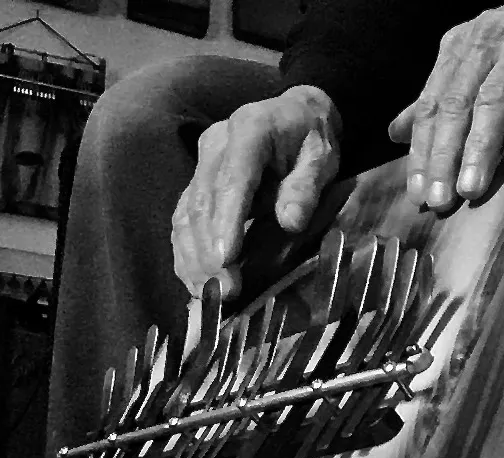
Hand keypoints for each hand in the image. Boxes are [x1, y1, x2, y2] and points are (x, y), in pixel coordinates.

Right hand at [172, 85, 341, 298]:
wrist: (293, 118)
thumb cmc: (310, 140)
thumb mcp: (321, 158)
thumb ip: (306, 186)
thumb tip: (290, 221)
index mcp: (250, 130)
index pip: (233, 179)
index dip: (227, 221)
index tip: (227, 259)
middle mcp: (216, 145)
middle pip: (203, 202)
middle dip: (210, 252)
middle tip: (226, 291)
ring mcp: (200, 165)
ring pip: (186, 216)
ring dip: (195, 260)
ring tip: (211, 295)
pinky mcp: (194, 186)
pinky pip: (182, 224)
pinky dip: (187, 256)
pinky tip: (198, 284)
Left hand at [388, 0, 503, 209]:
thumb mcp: (476, 64)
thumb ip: (439, 98)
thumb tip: (395, 133)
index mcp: (461, 48)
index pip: (432, 106)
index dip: (422, 151)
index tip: (418, 193)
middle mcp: (488, 41)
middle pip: (457, 106)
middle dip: (444, 157)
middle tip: (440, 200)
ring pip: (494, 99)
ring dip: (480, 148)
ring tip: (471, 189)